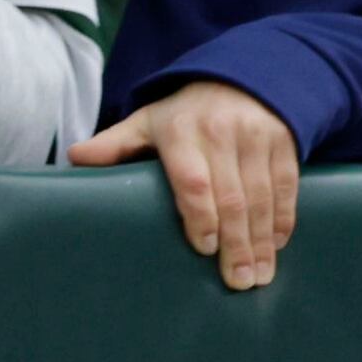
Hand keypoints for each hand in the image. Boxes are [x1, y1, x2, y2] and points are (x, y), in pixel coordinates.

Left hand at [71, 79, 299, 288]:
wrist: (239, 79)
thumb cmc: (184, 115)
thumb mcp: (147, 122)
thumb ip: (115, 144)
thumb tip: (75, 159)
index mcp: (181, 130)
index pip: (192, 179)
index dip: (200, 215)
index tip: (204, 249)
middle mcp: (222, 132)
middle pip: (232, 197)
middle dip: (236, 244)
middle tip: (237, 282)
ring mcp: (257, 138)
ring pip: (262, 198)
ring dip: (262, 242)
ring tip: (258, 277)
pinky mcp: (285, 144)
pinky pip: (286, 188)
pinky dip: (283, 221)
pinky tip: (276, 247)